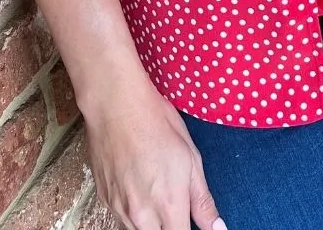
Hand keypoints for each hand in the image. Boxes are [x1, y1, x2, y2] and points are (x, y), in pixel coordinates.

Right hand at [81, 70, 225, 229]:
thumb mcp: (191, 158)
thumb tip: (218, 229)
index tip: (190, 219)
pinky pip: (122, 219)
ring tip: (156, 191)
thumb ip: (203, 200)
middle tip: (176, 206)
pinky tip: (139, 187)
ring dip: (151, 223)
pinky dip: (133, 213)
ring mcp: (119, 209)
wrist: (116, 105)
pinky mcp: (104, 200)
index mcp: (169, 206)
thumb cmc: (158, 124)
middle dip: (170, 225)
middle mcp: (142, 216)